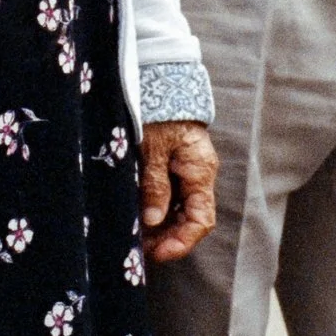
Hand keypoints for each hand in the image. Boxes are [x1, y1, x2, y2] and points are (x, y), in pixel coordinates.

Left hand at [140, 120, 218, 263]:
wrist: (161, 82)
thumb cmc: (159, 111)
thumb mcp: (153, 148)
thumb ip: (155, 183)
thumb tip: (152, 220)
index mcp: (200, 171)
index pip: (201, 220)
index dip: (182, 242)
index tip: (158, 253)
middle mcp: (197, 175)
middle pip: (189, 219)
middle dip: (167, 238)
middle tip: (140, 249)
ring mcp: (186, 172)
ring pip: (177, 210)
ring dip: (159, 227)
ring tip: (135, 238)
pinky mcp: (172, 167)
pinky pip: (168, 197)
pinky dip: (154, 211)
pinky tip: (137, 218)